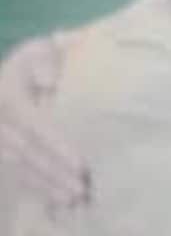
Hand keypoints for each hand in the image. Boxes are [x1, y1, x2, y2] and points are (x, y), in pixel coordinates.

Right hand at [0, 33, 88, 206]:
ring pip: (21, 166)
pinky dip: (37, 187)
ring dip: (47, 184)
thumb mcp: (38, 51)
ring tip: (74, 197)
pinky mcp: (1, 151)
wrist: (7, 77)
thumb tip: (51, 80)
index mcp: (8, 96)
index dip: (56, 146)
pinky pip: (16, 172)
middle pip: (28, 152)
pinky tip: (56, 199)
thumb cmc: (35, 61)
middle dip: (55, 172)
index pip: (34, 126)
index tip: (80, 163)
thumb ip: (45, 60)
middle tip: (82, 187)